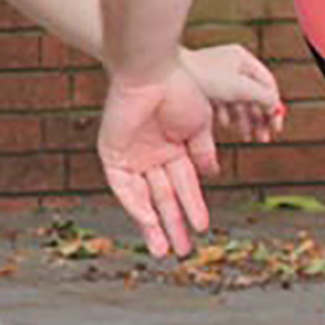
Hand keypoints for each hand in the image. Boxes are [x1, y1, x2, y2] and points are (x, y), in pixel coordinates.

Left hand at [96, 72, 219, 257]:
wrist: (152, 73)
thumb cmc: (179, 90)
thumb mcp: (200, 126)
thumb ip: (203, 153)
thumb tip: (210, 176)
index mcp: (173, 147)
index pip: (184, 185)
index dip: (194, 206)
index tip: (203, 227)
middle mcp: (151, 155)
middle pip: (163, 197)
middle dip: (174, 224)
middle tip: (183, 251)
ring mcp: (131, 156)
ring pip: (144, 198)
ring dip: (155, 224)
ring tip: (166, 250)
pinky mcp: (113, 154)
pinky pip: (123, 186)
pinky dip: (136, 205)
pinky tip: (150, 221)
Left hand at [185, 42, 286, 143]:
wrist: (166, 73)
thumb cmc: (204, 76)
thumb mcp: (241, 88)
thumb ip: (264, 97)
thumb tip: (277, 108)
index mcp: (243, 60)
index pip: (268, 85)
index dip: (274, 107)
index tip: (276, 127)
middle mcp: (232, 65)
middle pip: (254, 94)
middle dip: (260, 118)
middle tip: (264, 138)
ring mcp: (217, 75)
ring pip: (238, 100)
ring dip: (245, 120)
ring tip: (247, 137)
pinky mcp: (203, 85)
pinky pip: (222, 102)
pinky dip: (227, 114)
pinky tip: (226, 125)